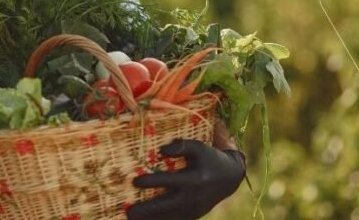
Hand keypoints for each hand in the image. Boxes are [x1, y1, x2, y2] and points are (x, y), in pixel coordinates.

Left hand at [127, 139, 245, 219]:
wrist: (229, 178)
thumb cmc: (209, 158)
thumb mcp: (199, 147)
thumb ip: (181, 146)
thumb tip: (161, 151)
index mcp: (194, 179)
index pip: (169, 181)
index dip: (151, 182)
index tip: (134, 182)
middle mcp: (193, 197)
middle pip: (166, 206)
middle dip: (147, 211)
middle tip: (129, 212)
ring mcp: (193, 210)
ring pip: (169, 219)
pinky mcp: (193, 216)